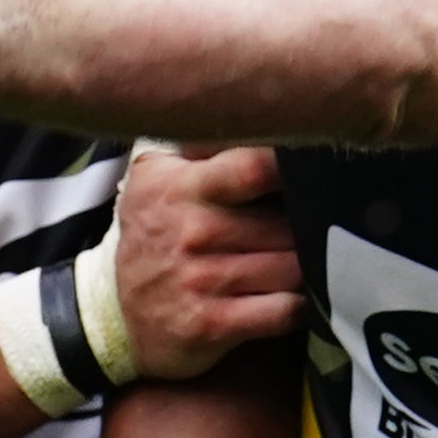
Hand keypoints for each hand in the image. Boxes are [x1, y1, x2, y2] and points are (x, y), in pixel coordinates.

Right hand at [115, 145, 301, 378]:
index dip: (293, 169)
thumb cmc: (156, 236)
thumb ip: (203, 146)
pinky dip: (301, 307)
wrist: (117, 316)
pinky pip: (285, 311)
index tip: (319, 172)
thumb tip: (258, 111)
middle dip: (308, 230)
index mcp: (180, 186)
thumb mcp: (159, 179)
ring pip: (292, 268)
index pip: (251, 166)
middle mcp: (190, 231)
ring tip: (309, 264)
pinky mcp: (211, 325)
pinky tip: (297, 300)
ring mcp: (199, 280)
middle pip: (286, 224)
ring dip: (309, 269)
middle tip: (320, 230)